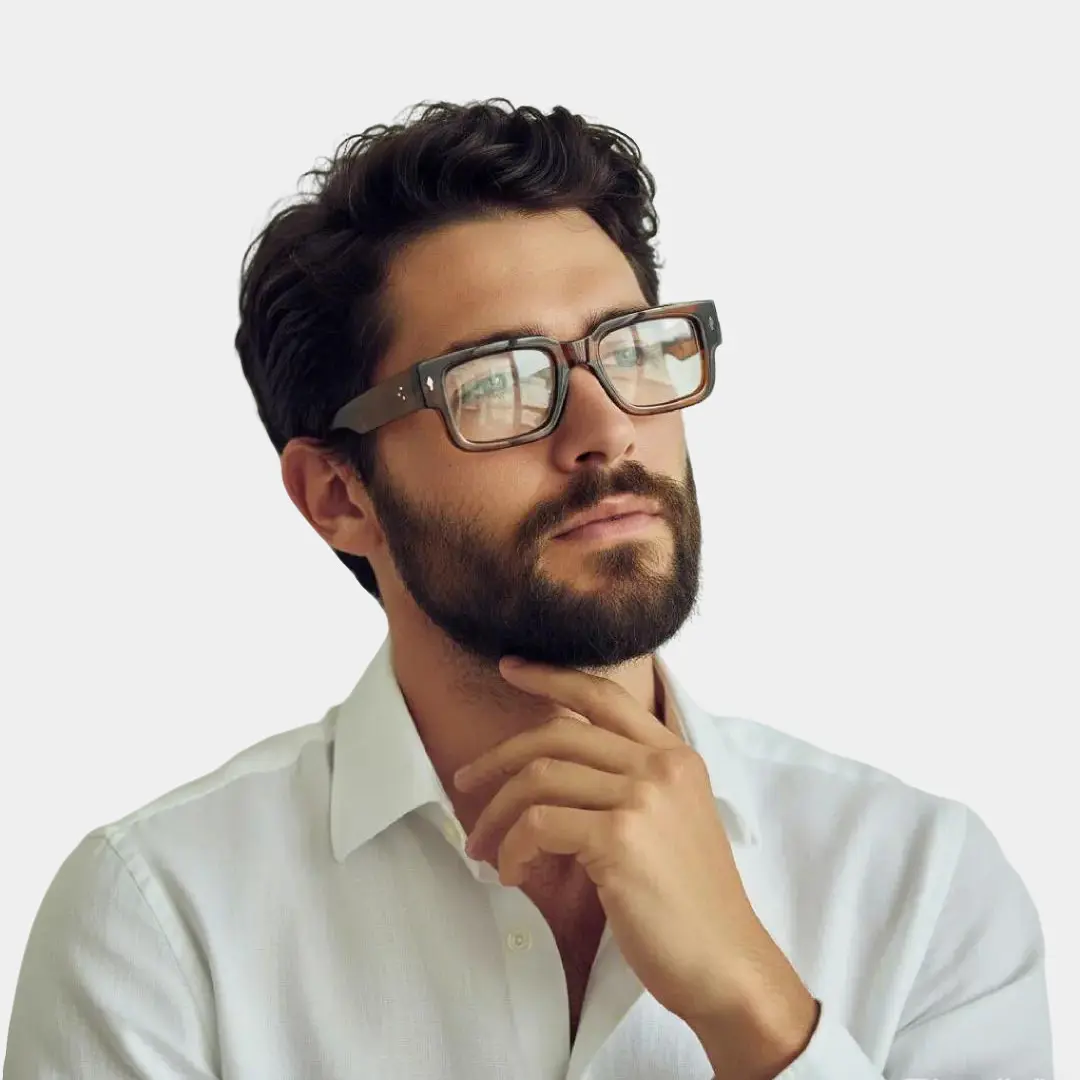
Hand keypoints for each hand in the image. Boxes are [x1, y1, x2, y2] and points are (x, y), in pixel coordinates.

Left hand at [453, 656, 817, 1049]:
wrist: (725, 964)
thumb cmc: (688, 903)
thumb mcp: (670, 821)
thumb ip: (626, 783)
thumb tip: (546, 767)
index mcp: (674, 755)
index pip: (603, 695)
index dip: (550, 676)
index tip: (510, 668)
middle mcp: (661, 766)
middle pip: (557, 735)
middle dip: (498, 759)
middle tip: (465, 782)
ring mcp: (642, 798)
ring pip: (539, 779)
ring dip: (497, 815)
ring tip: (482, 848)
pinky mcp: (619, 838)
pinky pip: (538, 826)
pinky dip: (512, 849)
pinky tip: (513, 873)